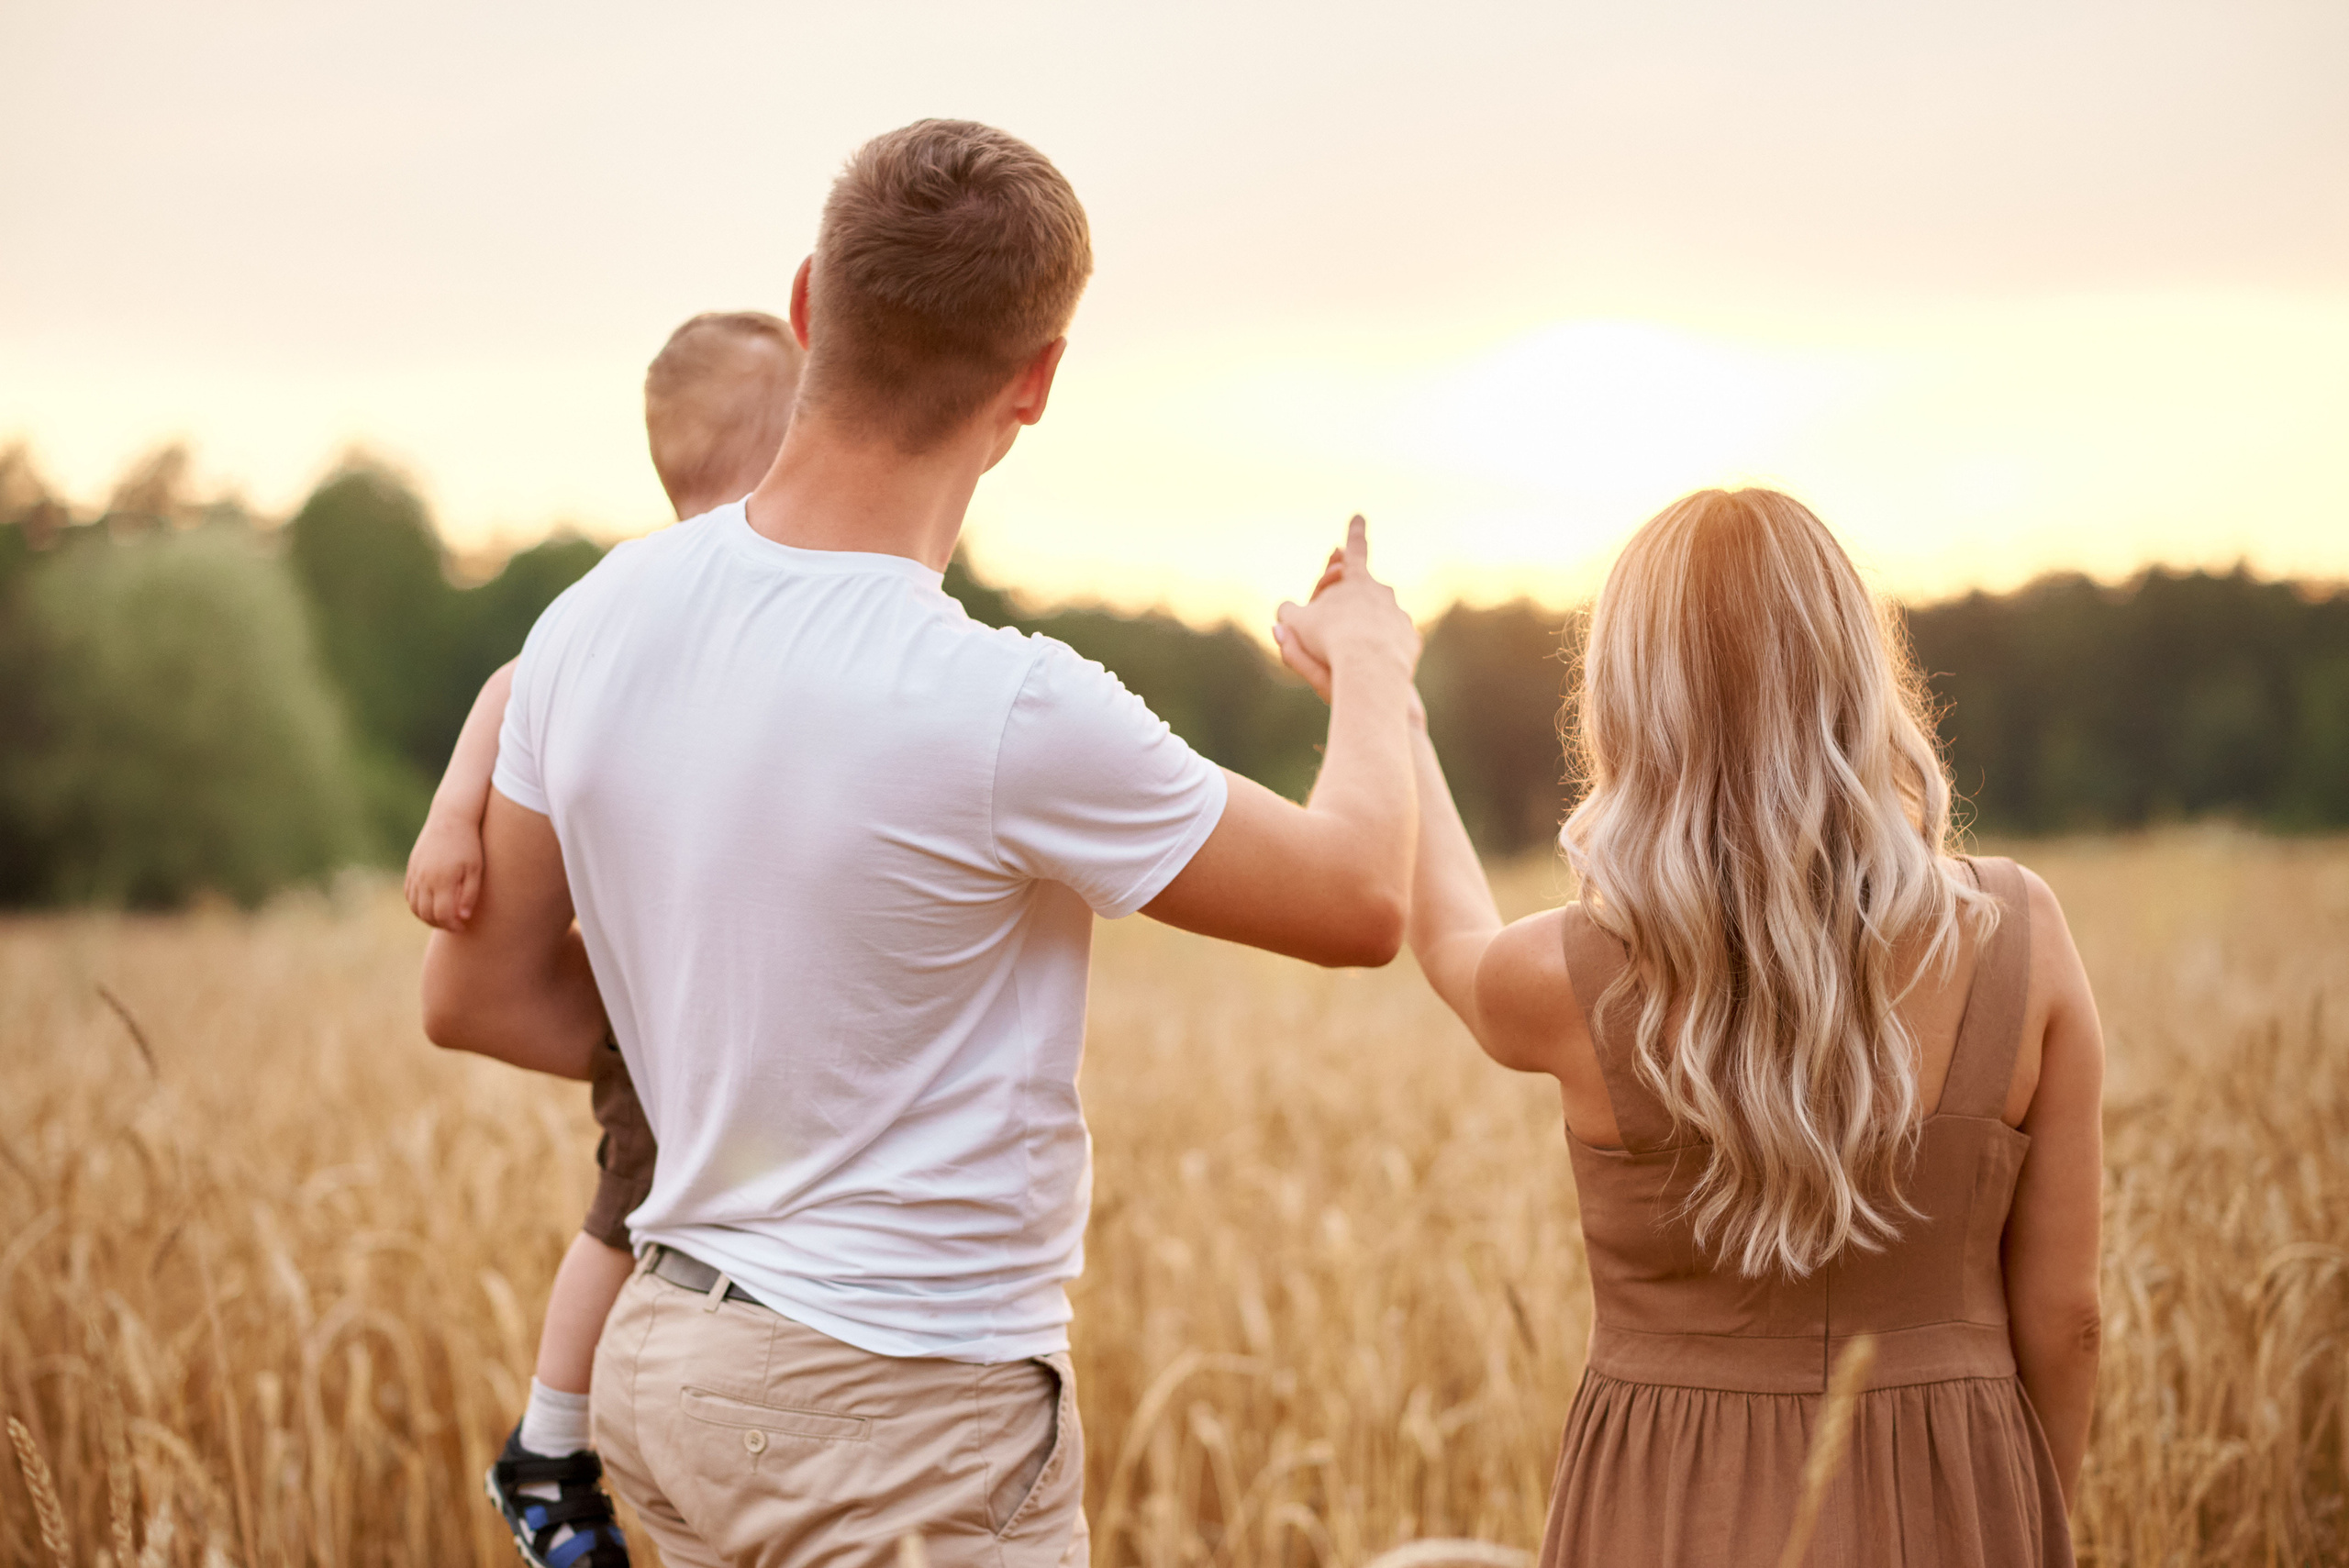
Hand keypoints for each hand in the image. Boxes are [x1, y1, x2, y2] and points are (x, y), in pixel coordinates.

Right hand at [405, 813, 484, 929]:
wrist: (450, 817)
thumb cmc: (469, 844)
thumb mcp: (475, 869)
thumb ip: (469, 895)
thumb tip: (462, 918)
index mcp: (442, 880)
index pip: (442, 915)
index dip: (453, 925)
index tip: (463, 926)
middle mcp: (425, 879)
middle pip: (426, 914)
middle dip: (440, 924)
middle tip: (454, 925)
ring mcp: (415, 873)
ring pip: (415, 907)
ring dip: (427, 917)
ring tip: (443, 918)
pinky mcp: (411, 868)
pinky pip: (409, 894)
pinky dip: (417, 905)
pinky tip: (431, 906)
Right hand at [1270, 515, 1420, 707]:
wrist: (1369, 668)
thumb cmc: (1327, 638)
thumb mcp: (1295, 623)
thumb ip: (1287, 615)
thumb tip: (1282, 618)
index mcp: (1355, 580)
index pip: (1354, 550)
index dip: (1354, 533)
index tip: (1360, 517)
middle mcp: (1382, 592)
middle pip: (1365, 587)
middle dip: (1352, 592)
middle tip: (1341, 605)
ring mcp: (1398, 615)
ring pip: (1380, 617)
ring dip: (1367, 626)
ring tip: (1350, 645)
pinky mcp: (1409, 640)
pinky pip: (1393, 641)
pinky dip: (1382, 649)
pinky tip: (1372, 661)